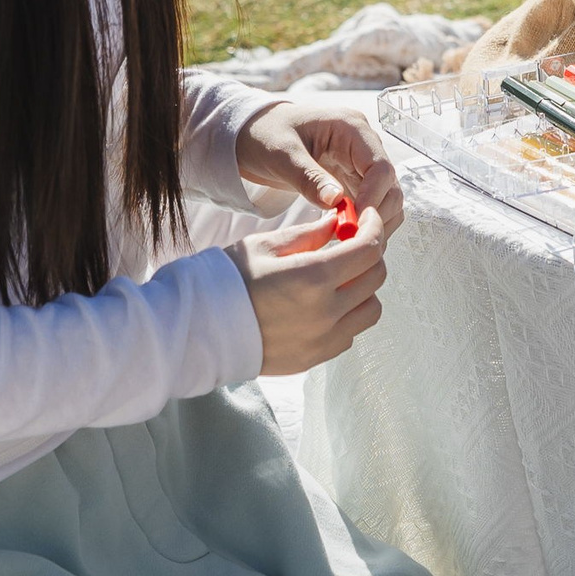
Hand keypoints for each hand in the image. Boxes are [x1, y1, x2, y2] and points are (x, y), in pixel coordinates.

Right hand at [234, 201, 389, 371]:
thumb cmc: (227, 281)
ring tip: (339, 278)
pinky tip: (325, 304)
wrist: (198, 330)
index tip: (369, 217)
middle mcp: (326, 312)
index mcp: (313, 278)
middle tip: (352, 244)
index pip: (369, 249)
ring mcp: (323, 339)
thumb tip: (338, 223)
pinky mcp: (316, 357)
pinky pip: (350, 333)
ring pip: (370, 309)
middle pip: (376, 277)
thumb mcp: (265, 246)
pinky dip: (348, 315)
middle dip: (369, 254)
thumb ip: (308, 234)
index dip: (375, 227)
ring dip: (363, 288)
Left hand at [235, 102, 404, 238]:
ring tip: (347, 241)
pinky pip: (371, 204)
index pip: (380, 166)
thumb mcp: (281, 155)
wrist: (255, 134)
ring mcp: (361, 163)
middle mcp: (364, 144)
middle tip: (352, 239)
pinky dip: (363, 222)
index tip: (355, 223)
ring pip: (386, 199)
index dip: (374, 197)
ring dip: (373, 222)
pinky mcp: (354, 179)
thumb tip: (335, 201)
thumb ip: (308, 177)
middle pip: (390, 185)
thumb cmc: (266, 135)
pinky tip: (344, 235)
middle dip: (377, 215)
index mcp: (351, 128)